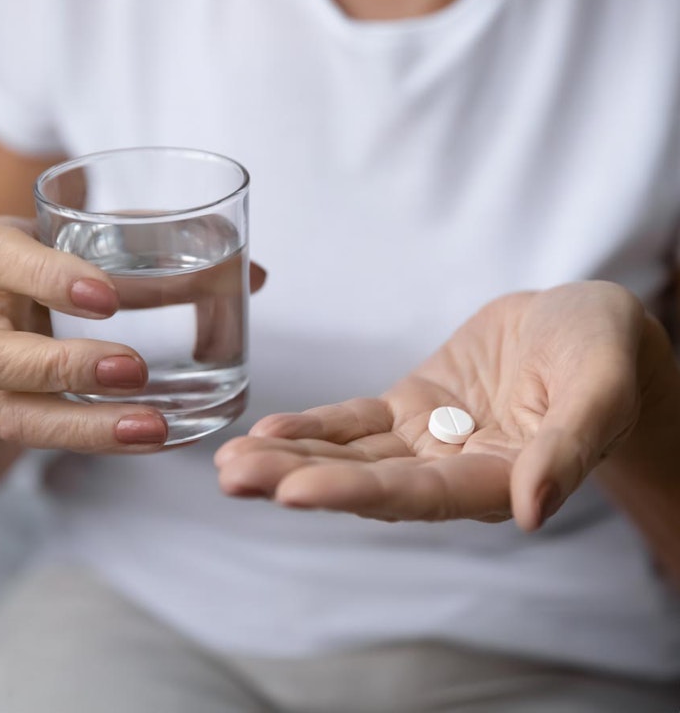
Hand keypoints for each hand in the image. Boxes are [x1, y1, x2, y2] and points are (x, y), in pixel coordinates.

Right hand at [0, 215, 170, 452]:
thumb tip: (255, 277)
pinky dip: (103, 442)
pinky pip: (46, 440)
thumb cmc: (68, 259)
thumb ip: (173, 250)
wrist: (26, 298)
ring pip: (11, 415)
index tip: (109, 298)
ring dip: (84, 426)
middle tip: (135, 370)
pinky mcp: (15, 410)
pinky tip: (154, 440)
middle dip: (63, 368)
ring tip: (152, 425)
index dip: (44, 277)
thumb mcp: (104, 240)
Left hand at [216, 281, 673, 529]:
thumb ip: (569, 448)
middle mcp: (456, 470)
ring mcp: (429, 437)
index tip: (293, 492)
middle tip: (233, 480)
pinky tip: (267, 431)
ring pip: (353, 454)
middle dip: (299, 480)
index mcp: (502, 479)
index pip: (420, 495)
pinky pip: (357, 420)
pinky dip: (315, 426)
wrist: (585, 323)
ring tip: (229, 463)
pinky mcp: (414, 404)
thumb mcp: (601, 388)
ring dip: (291, 457)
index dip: (357, 493)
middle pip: (369, 483)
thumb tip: (533, 511)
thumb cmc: (605, 352)